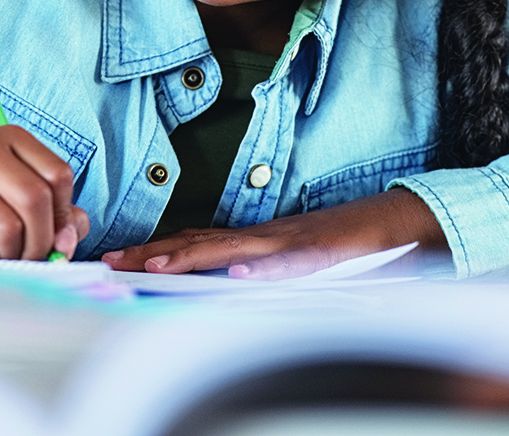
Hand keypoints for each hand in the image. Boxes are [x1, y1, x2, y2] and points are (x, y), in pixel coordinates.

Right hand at [0, 125, 90, 264]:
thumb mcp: (9, 202)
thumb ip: (53, 214)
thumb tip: (71, 236)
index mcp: (8, 138)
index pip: (59, 174)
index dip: (64, 213)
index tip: (53, 233)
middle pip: (36, 199)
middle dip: (41, 240)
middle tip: (31, 257)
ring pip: (10, 226)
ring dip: (12, 254)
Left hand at [100, 189, 445, 279]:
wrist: (394, 222)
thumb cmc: (342, 246)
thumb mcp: (288, 262)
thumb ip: (255, 271)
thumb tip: (217, 285)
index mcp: (254, 242)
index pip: (195, 244)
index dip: (155, 251)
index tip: (118, 259)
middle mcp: (265, 238)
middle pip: (200, 243)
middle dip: (154, 254)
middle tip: (113, 263)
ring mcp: (290, 243)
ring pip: (234, 248)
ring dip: (192, 257)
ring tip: (157, 267)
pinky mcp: (320, 251)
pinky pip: (287, 262)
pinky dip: (262, 267)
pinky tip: (240, 273)